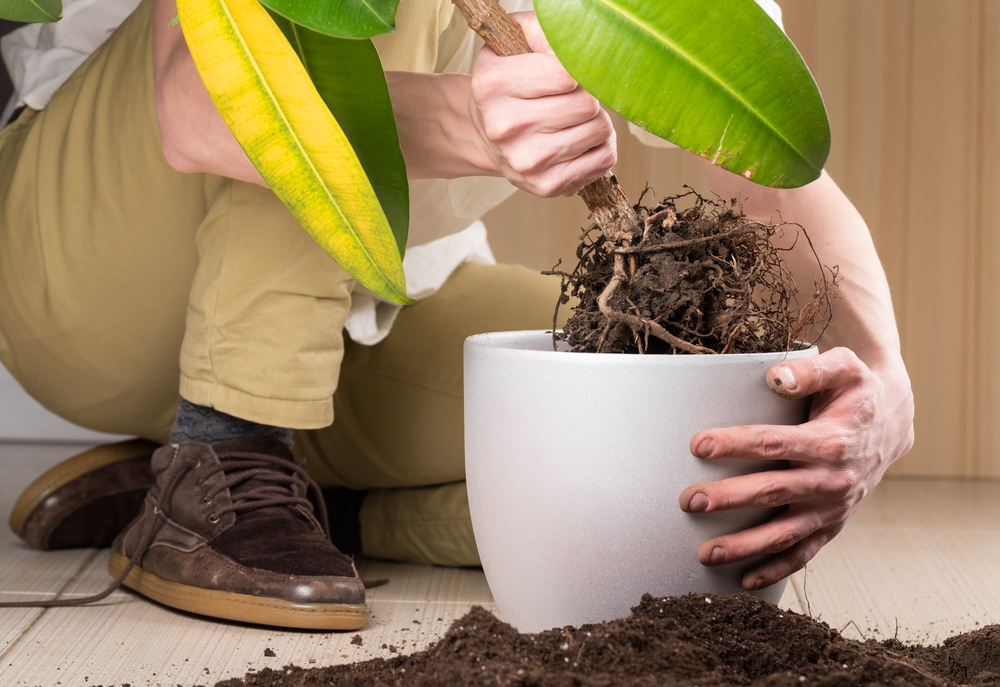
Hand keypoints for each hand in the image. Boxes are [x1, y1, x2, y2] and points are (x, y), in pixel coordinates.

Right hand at [468, 12, 616, 196]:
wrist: (483, 134)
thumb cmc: (506, 86)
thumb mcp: (510, 45)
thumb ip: (542, 30)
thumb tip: (578, 42)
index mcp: (494, 85)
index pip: (567, 74)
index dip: (577, 71)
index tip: (568, 76)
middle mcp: (505, 126)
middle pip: (586, 104)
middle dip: (589, 97)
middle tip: (576, 99)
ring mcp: (526, 161)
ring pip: (600, 131)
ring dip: (598, 122)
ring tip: (579, 120)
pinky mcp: (545, 185)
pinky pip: (603, 160)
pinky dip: (602, 148)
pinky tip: (583, 143)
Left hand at [678, 347, 913, 589]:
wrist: (893, 423)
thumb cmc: (857, 392)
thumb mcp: (845, 367)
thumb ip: (811, 370)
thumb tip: (776, 377)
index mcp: (831, 442)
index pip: (774, 443)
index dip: (736, 444)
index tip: (699, 445)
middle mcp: (832, 481)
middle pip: (772, 492)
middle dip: (729, 498)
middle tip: (689, 500)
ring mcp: (831, 509)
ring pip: (784, 533)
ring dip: (744, 546)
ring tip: (706, 553)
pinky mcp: (831, 525)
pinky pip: (803, 554)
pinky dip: (775, 570)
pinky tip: (743, 581)